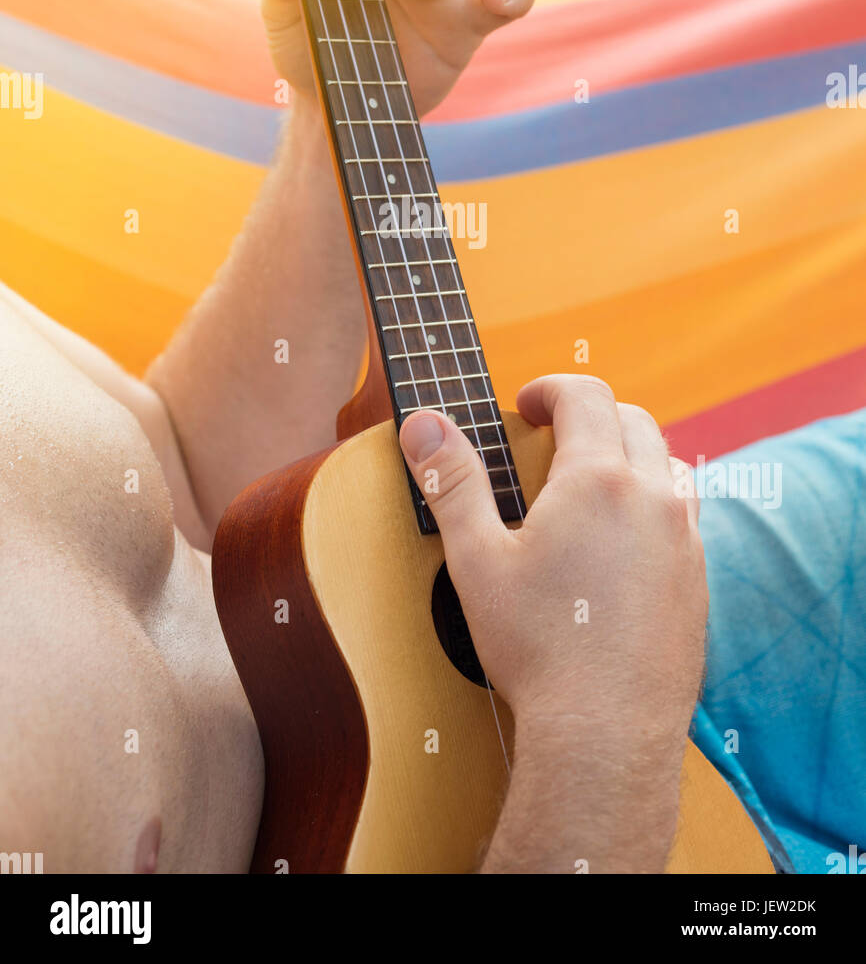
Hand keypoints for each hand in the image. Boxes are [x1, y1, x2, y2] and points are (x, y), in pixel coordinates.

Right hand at [399, 374, 708, 871]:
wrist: (606, 734)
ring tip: (589, 483)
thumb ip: (451, 482)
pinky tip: (619, 541)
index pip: (586, 395)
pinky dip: (653, 504)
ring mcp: (685, 541)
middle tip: (552, 436)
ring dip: (629, 455)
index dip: (550, 389)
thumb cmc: (537, 649)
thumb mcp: (476, 560)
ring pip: (667, 465)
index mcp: (598, 480)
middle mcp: (653, 499)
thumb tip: (423, 423)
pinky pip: (685, 517)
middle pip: (634, 419)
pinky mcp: (698, 582)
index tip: (526, 404)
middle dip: (592, 414)